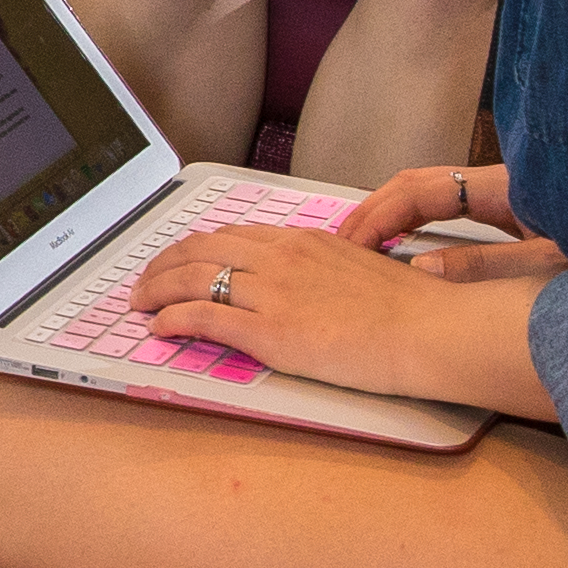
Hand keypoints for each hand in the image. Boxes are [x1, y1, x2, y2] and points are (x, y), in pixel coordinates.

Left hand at [126, 218, 473, 393]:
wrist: (428, 330)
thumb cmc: (407, 307)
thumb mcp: (355, 267)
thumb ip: (319, 267)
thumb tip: (299, 281)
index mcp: (300, 241)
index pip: (228, 234)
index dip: (192, 247)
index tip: (176, 260)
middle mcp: (279, 259)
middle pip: (199, 250)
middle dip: (160, 265)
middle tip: (142, 282)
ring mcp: (272, 294)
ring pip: (191, 279)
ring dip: (155, 291)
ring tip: (139, 304)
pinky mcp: (271, 332)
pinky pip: (203, 318)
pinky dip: (172, 321)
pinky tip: (160, 329)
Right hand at [342, 164, 558, 282]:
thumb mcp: (548, 269)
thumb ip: (483, 270)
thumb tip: (416, 269)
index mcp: (506, 188)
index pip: (421, 190)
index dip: (379, 215)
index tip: (348, 245)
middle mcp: (503, 182)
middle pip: (421, 182)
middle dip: (377, 210)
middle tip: (342, 245)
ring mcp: (512, 193)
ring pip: (436, 191)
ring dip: (396, 214)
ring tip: (367, 246)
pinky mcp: (523, 210)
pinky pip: (456, 206)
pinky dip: (422, 221)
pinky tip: (412, 246)